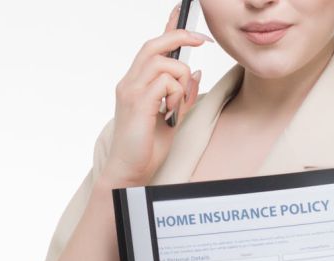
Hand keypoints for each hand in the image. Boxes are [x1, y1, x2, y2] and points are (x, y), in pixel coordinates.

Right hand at [101, 3, 210, 186]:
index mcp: (137, 83)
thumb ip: (183, 93)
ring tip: (178, 103)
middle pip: (155, 44)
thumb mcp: (174, 114)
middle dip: (181, 36)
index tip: (180, 10)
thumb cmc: (148, 146)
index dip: (168, 27)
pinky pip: (166, 82)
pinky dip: (177, 95)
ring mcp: (131, 90)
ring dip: (182, 80)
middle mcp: (130, 81)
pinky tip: (171, 112)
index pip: (152, 47)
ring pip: (165, 62)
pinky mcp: (137, 102)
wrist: (131, 171)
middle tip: (203, 41)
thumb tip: (196, 71)